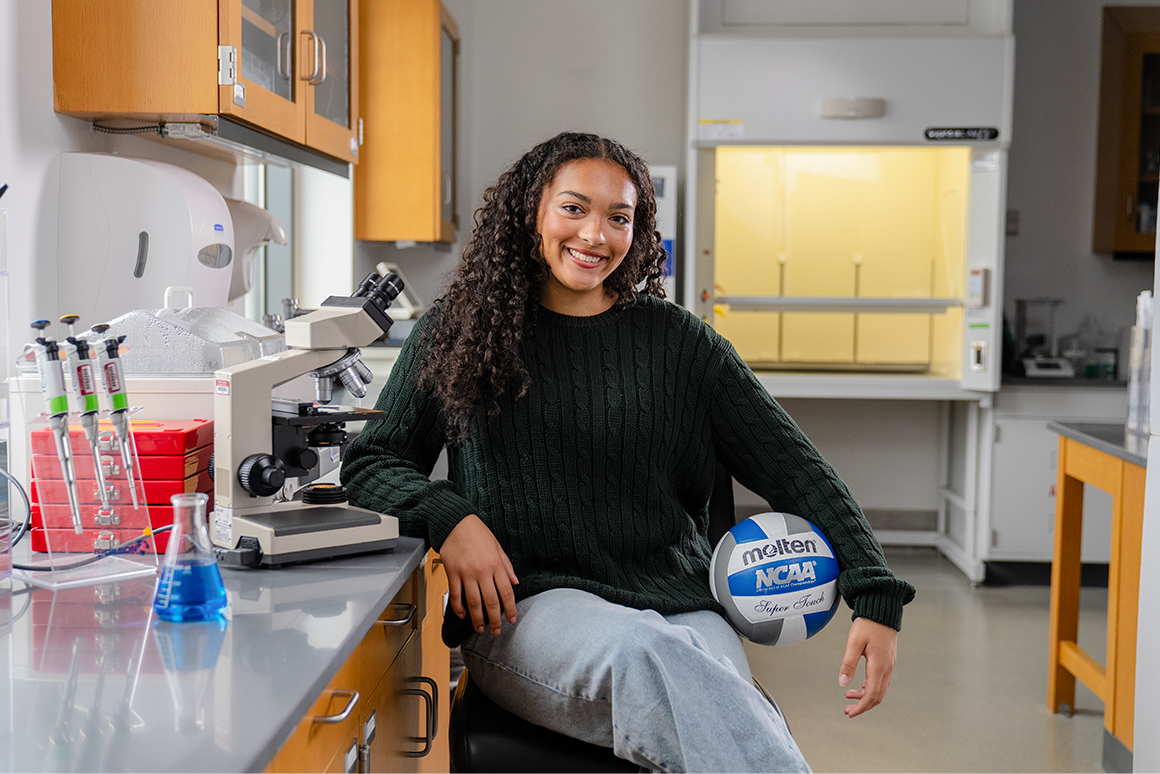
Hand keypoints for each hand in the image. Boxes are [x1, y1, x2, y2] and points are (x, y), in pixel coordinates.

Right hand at [440, 514, 518, 635]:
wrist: (455, 522)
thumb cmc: (477, 532)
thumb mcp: (498, 547)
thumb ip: (507, 566)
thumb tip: (515, 582)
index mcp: (496, 565)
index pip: (507, 592)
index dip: (510, 608)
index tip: (511, 619)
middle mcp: (483, 571)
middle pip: (491, 601)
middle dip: (495, 620)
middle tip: (497, 631)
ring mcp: (467, 573)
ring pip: (473, 602)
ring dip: (477, 619)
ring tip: (479, 628)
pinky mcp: (453, 573)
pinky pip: (456, 595)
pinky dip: (458, 608)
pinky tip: (462, 615)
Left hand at [838, 617, 897, 717]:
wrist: (881, 610)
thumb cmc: (868, 624)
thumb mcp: (854, 643)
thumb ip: (848, 664)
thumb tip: (842, 683)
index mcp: (879, 666)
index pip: (871, 695)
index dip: (860, 707)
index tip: (849, 713)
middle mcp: (887, 668)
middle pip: (877, 696)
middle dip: (863, 705)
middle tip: (847, 710)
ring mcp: (889, 664)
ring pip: (879, 688)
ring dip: (865, 696)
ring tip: (848, 695)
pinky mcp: (887, 660)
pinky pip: (881, 680)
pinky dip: (870, 686)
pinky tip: (859, 685)